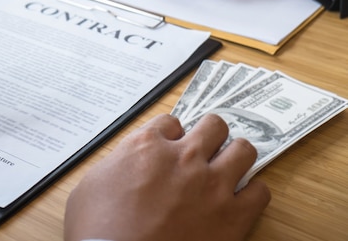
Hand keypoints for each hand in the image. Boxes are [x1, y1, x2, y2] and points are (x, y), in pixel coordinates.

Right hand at [64, 114, 270, 240]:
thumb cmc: (97, 230)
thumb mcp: (91, 185)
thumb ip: (116, 163)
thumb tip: (126, 162)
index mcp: (147, 146)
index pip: (171, 122)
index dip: (171, 135)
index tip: (170, 147)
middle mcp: (183, 158)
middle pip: (213, 125)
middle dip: (209, 135)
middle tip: (204, 150)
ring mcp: (211, 185)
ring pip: (243, 149)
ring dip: (235, 156)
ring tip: (227, 168)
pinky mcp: (232, 217)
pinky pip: (260, 191)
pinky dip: (252, 193)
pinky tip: (240, 200)